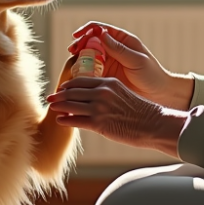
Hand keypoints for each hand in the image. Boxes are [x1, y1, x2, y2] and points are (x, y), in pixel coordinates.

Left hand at [46, 75, 187, 157]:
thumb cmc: (141, 111)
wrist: (153, 124)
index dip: (69, 84)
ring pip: (71, 105)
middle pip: (73, 91)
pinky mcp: (99, 123)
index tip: (62, 88)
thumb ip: (109, 93)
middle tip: (50, 97)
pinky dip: (65, 120)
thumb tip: (97, 97)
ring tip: (52, 108)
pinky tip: (60, 120)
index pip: (82, 80)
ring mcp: (99, 108)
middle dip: (59, 95)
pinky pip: (76, 120)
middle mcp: (102, 93)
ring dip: (59, 106)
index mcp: (109, 83)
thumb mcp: (124, 93)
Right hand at [67, 22, 193, 110]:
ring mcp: (108, 63)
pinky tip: (79, 76)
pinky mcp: (105, 76)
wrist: (159, 94)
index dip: (87, 30)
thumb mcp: (136, 60)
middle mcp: (113, 50)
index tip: (77, 36)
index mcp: (122, 40)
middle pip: (91, 42)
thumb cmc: (152, 75)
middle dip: (80, 44)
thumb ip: (119, 48)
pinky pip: (90, 72)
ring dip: (79, 58)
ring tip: (74, 64)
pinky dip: (83, 72)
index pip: (100, 29)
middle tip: (73, 52)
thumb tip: (101, 33)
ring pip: (88, 56)